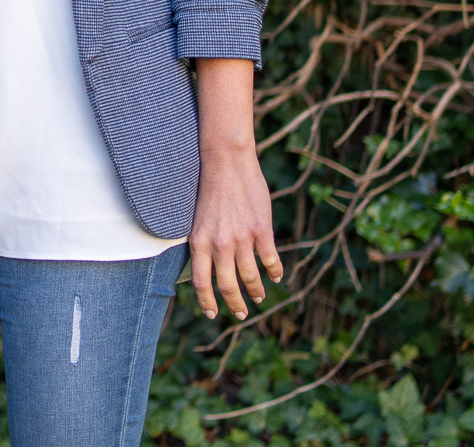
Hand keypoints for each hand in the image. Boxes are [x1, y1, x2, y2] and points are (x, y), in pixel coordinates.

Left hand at [190, 141, 282, 318]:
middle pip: (228, 286)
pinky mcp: (262, 231)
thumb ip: (203, 242)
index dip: (207, 301)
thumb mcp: (196, 219)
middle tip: (241, 313)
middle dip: (235, 304)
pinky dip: (275, 272)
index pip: (200, 282)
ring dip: (257, 291)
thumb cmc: (208, 187)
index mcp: (198, 241)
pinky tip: (276, 276)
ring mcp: (242, 239)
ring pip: (251, 277)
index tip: (212, 313)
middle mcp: (219, 244)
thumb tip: (207, 265)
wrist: (225, 161)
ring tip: (259, 297)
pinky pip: (271, 260)